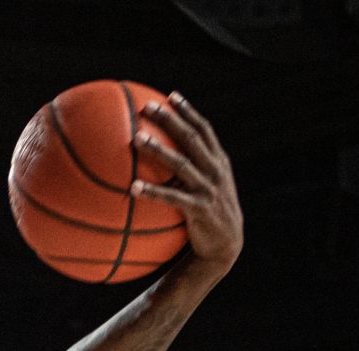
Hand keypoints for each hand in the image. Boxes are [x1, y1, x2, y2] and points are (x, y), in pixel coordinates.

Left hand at [135, 95, 241, 272]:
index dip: (188, 111)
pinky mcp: (199, 209)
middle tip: (147, 107)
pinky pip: (172, 197)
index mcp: (218, 162)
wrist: (226, 246)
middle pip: (191, 138)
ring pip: (181, 163)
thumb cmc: (210, 215)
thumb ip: (194, 172)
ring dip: (158, 149)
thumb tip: (163, 160)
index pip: (204, 129)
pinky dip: (152, 191)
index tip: (171, 96)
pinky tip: (132, 188)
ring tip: (136, 139)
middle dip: (170, 120)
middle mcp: (215, 171)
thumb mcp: (209, 188)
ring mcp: (208, 189)